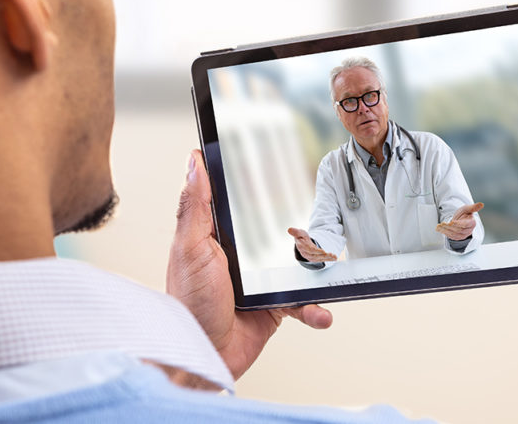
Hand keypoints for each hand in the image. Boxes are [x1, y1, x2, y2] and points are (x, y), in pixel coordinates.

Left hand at [167, 150, 332, 380]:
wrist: (203, 356)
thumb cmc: (189, 304)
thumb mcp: (191, 248)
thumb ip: (195, 206)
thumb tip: (194, 162)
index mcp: (216, 236)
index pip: (236, 202)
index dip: (251, 183)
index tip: (272, 161)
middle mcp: (239, 256)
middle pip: (274, 230)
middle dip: (298, 226)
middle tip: (318, 216)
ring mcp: (259, 280)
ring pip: (295, 264)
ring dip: (314, 267)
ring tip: (328, 263)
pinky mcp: (274, 305)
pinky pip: (302, 301)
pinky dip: (314, 307)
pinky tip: (320, 309)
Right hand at [287, 227, 337, 262]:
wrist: (301, 243)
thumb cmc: (301, 237)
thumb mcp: (299, 233)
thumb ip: (295, 232)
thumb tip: (289, 229)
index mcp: (302, 247)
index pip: (310, 250)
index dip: (316, 251)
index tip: (323, 251)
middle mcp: (306, 253)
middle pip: (316, 256)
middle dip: (324, 255)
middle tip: (331, 254)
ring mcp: (310, 257)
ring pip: (319, 259)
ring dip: (327, 258)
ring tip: (334, 257)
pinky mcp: (314, 258)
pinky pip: (322, 259)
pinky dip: (328, 259)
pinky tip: (334, 258)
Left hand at [435, 202, 483, 239]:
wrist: (460, 219)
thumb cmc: (464, 214)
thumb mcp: (467, 208)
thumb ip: (473, 207)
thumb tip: (481, 204)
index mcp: (472, 223)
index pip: (465, 224)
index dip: (458, 224)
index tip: (452, 222)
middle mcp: (468, 230)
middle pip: (459, 230)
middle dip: (450, 227)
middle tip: (443, 223)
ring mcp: (463, 235)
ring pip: (454, 234)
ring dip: (446, 230)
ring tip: (439, 226)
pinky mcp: (458, 237)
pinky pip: (451, 237)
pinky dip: (445, 233)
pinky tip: (439, 229)